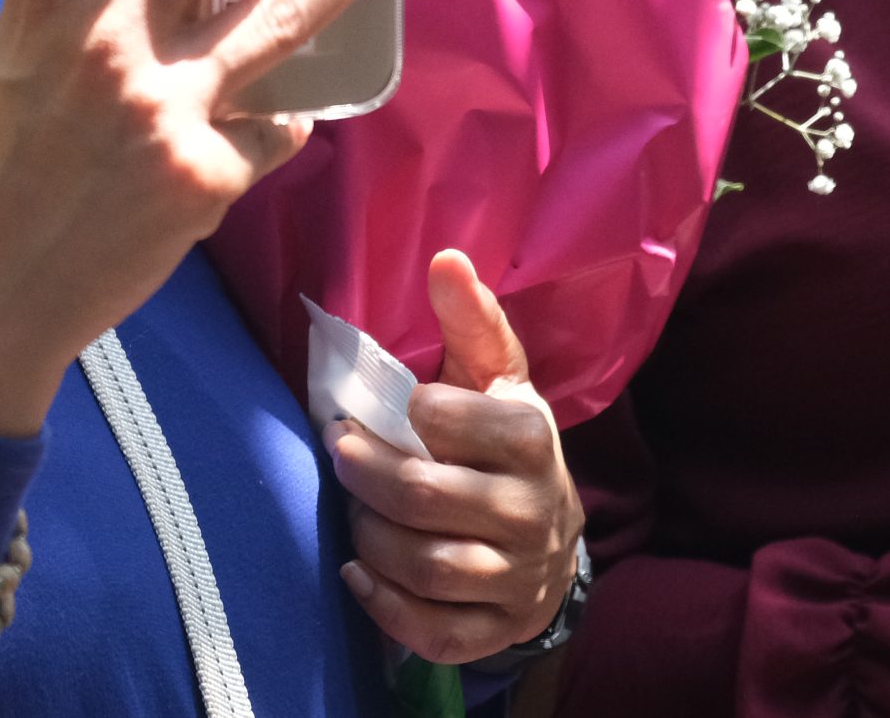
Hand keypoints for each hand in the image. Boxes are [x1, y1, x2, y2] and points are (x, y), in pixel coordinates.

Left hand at [330, 249, 584, 663]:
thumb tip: (444, 257)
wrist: (550, 537)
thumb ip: (471, 320)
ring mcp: (517, 577)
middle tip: (338, 455)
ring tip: (352, 513)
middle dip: (366, 476)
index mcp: (531, 437)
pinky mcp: (498, 628)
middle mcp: (532, 511)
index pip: (448, 422)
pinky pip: (437, 632)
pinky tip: (357, 576)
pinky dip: (388, 608)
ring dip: (370, 539)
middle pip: (426, 498)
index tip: (361, 411)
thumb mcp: (496, 377)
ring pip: (427, 567)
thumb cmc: (504, 442)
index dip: (396, 416)